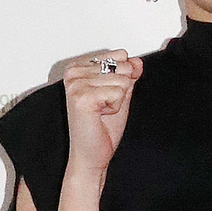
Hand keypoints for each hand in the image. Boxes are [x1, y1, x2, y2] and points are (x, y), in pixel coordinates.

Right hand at [61, 50, 141, 176]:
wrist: (91, 155)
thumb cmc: (101, 128)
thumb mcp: (120, 94)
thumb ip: (128, 75)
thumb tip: (137, 61)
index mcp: (78, 68)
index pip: (120, 55)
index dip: (121, 79)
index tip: (105, 96)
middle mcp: (74, 73)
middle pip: (123, 66)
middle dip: (120, 90)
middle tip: (103, 106)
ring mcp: (76, 84)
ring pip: (123, 80)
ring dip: (118, 100)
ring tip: (101, 112)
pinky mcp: (83, 97)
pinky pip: (119, 92)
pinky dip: (116, 107)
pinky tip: (100, 116)